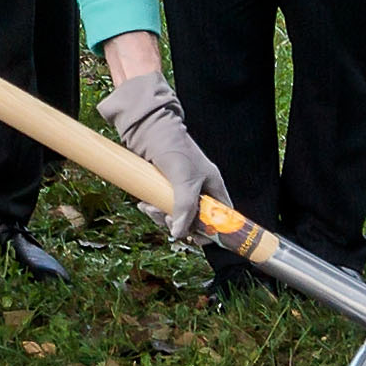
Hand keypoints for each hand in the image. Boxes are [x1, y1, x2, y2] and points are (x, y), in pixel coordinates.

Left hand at [101, 71, 229, 245]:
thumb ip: (185, 206)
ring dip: (161, 217)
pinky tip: (144, 205)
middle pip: (195, 220)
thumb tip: (180, 233)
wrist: (148, 129)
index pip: (222, 216)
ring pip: (176, 216)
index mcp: (213, 186)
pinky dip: (152, 210)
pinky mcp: (164, 189)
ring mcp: (181, 190)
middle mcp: (199, 190)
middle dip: (179, 224)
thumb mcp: (184, 179)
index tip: (196, 237)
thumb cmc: (174, 147)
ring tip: (150, 208)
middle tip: (165, 218)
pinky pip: (161, 208)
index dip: (213, 230)